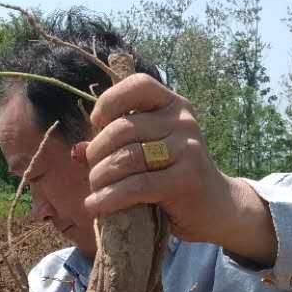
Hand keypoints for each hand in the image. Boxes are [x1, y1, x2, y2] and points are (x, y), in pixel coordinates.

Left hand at [77, 73, 276, 265]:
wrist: (216, 207)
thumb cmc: (173, 175)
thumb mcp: (148, 151)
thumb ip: (116, 145)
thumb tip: (76, 150)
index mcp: (173, 105)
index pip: (138, 85)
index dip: (109, 101)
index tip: (96, 124)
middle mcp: (183, 121)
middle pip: (123, 129)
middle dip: (97, 153)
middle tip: (92, 173)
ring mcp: (188, 149)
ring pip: (127, 158)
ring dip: (100, 177)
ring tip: (94, 192)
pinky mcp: (186, 179)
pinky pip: (137, 185)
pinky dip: (110, 197)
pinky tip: (96, 206)